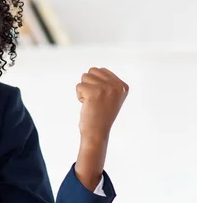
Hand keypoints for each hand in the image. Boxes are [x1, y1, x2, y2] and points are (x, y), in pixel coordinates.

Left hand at [74, 67, 127, 190]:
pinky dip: (79, 96)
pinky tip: (87, 105)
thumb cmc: (101, 115)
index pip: (101, 70)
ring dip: (84, 90)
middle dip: (88, 85)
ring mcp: (107, 88)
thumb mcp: (111, 97)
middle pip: (92, 71)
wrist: (97, 133)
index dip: (96, 84)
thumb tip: (97, 69)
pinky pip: (79, 86)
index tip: (101, 98)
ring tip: (91, 102)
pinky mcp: (95, 92)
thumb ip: (108, 82)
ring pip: (84, 77)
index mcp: (123, 86)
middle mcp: (117, 86)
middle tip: (95, 100)